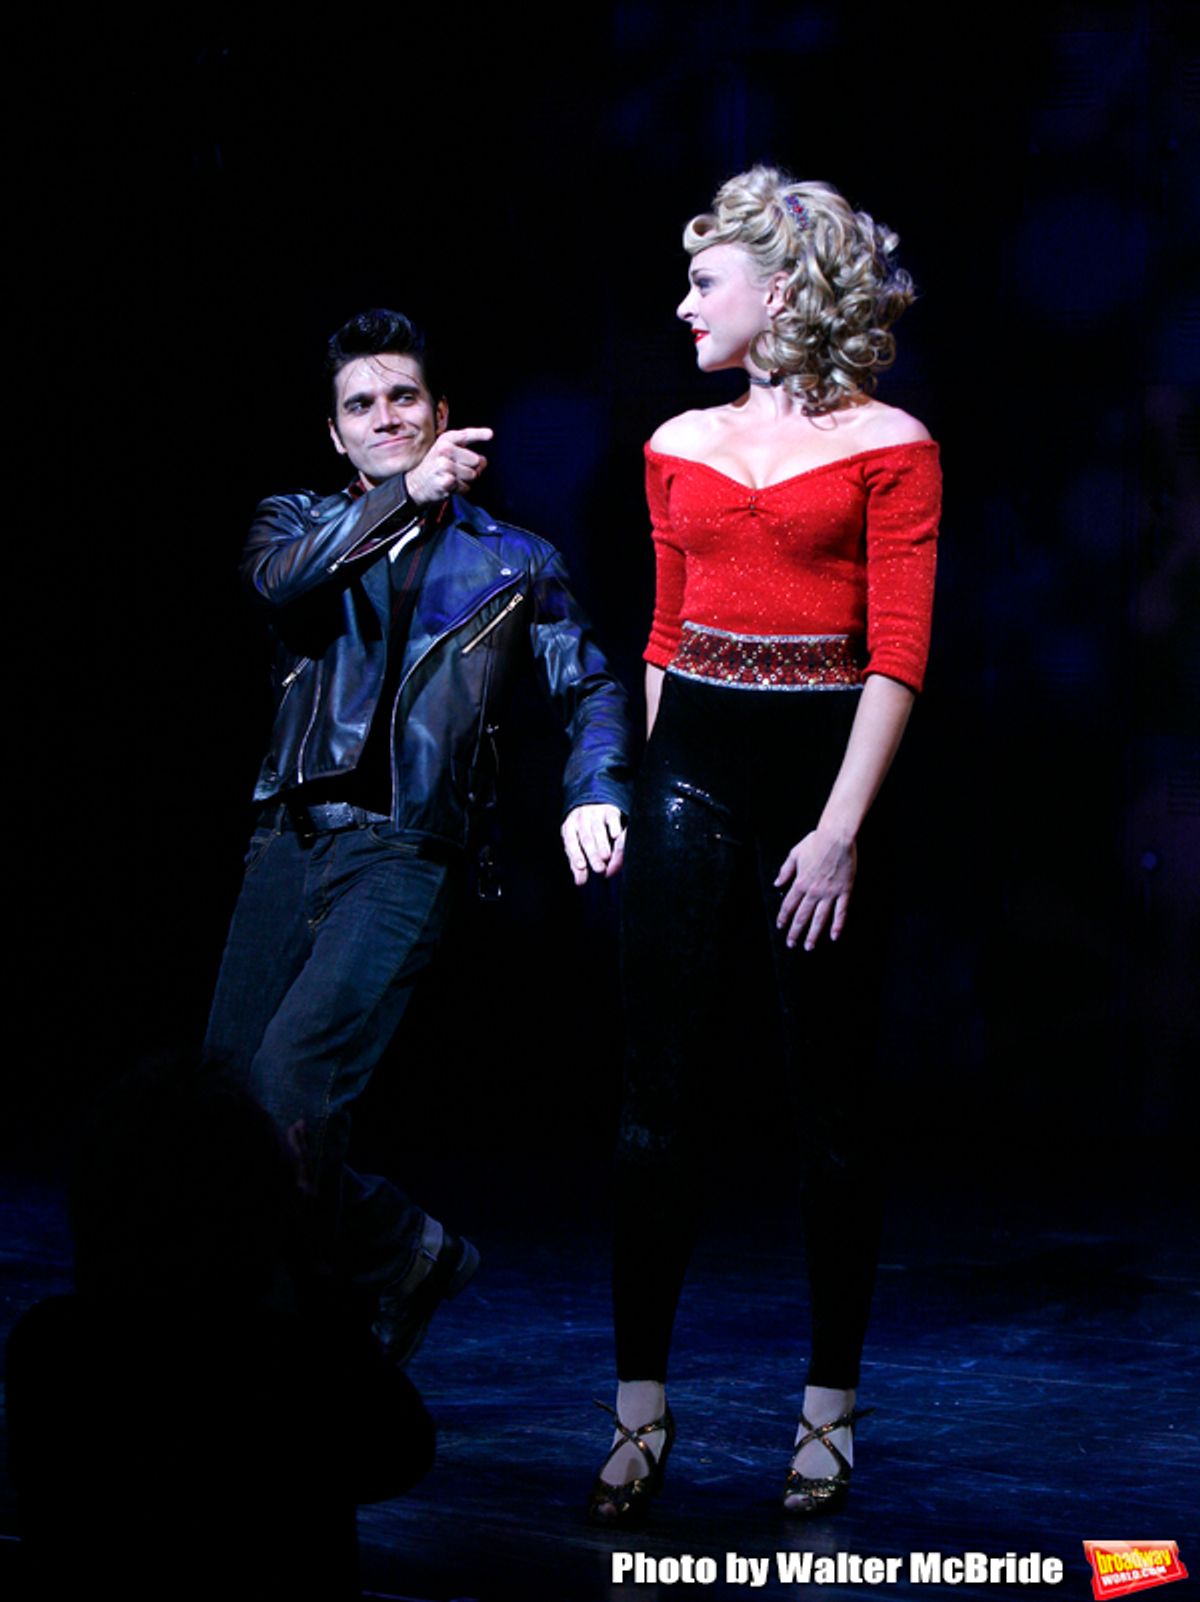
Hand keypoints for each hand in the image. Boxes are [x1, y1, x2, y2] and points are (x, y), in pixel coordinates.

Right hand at [406, 427, 493, 503]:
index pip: (466, 435)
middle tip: (459, 470)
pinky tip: (450, 486)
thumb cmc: (436, 467)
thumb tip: (483, 462)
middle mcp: (445, 450)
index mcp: (446, 439)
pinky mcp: (445, 481)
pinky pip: (466, 487)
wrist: (416, 484)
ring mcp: (444, 466)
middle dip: (472, 468)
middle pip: (476, 460)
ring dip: (466, 480)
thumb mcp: (448, 452)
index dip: (480, 434)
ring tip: (453, 477)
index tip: (491, 434)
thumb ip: (468, 453)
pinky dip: (461, 489)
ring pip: (472, 475)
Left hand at [561, 804, 625, 885]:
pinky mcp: (610, 810)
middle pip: (586, 839)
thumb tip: (579, 882)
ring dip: (602, 844)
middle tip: (599, 869)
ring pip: (598, 830)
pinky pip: (611, 818)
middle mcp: (581, 820)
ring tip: (606, 857)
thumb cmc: (584, 829)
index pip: (571, 842)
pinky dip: (614, 826)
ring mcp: (595, 814)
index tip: (582, 866)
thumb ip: (577, 863)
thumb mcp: (576, 842)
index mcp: (570, 828)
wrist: (594, 800)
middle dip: (592, 854)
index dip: (575, 855)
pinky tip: (616, 836)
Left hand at [774, 828, 856, 949]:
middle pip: (802, 916)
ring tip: (809, 947)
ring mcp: (830, 893)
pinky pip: (841, 912)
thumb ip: (785, 871)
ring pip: (820, 919)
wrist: (836, 837)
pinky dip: (838, 925)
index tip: (781, 927)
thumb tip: (776, 884)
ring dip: (813, 934)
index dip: (783, 918)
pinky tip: (834, 936)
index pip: (789, 905)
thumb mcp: (794, 854)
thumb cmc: (816, 842)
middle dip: (795, 932)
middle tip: (791, 944)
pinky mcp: (844, 891)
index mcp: (800, 882)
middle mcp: (814, 891)